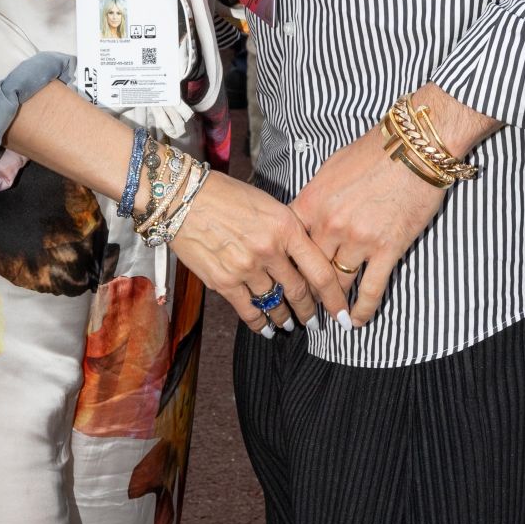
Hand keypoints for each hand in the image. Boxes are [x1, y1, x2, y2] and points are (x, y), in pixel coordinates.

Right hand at [170, 169, 351, 335]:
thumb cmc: (227, 195)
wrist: (184, 198)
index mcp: (286, 227)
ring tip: (290, 325)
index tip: (341, 312)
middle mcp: (270, 250)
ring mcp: (246, 268)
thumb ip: (289, 231)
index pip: (320, 271)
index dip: (334, 297)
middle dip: (310, 312)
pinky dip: (260, 323)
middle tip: (316, 323)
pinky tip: (266, 328)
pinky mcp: (224, 282)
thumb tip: (304, 258)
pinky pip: (249, 310)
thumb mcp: (269, 204)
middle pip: (299, 292)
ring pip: (275, 303)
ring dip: (285, 317)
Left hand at [291, 82, 496, 328]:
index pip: (290, 246)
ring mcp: (359, 239)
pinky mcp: (388, 249)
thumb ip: (314, 199)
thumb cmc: (372, 152)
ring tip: (329, 317)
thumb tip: (306, 219)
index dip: (288, 266)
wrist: (414, 146)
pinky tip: (355, 323)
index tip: (287, 281)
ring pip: (338, 283)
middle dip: (308, 290)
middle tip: (305, 307)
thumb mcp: (330, 170)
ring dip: (333, 303)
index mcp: (312, 203)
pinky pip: (370, 289)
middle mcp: (330, 225)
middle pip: (311, 269)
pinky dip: (361, 310)